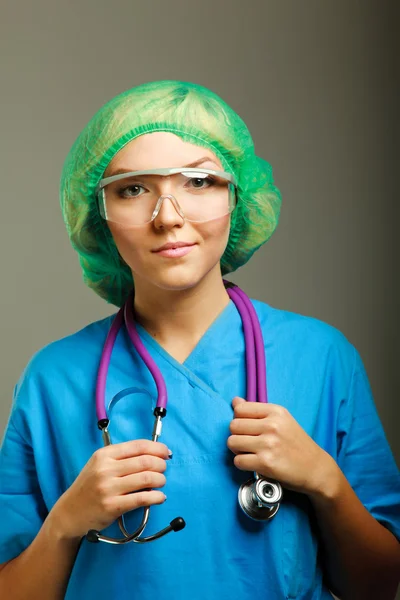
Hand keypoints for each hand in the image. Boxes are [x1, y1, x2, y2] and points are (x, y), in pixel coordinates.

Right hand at [52, 440, 169, 539]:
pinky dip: (156, 497)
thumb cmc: (89, 486)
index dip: (157, 448)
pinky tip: (160, 497)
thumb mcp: (100, 464)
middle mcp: (105, 469)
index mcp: (104, 454)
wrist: (69, 512)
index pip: (138, 446)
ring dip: (160, 480)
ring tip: (161, 482)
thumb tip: (154, 453)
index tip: (166, 452)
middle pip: (145, 461)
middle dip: (161, 464)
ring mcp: (108, 488)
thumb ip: (122, 457)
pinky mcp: (112, 507)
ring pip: (146, 479)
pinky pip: (142, 499)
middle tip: (163, 469)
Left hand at [227, 397, 334, 496]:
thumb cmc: (297, 443)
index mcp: (276, 411)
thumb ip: (257, 410)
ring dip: (237, 450)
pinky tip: (253, 462)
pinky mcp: (265, 463)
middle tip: (248, 442)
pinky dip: (242, 463)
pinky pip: (238, 461)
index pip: (240, 409)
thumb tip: (235, 401)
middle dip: (237, 435)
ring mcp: (268, 444)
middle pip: (233, 425)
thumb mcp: (282, 420)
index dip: (239, 419)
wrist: (316, 468)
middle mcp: (272, 425)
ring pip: (232, 442)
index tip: (247, 427)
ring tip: (250, 452)